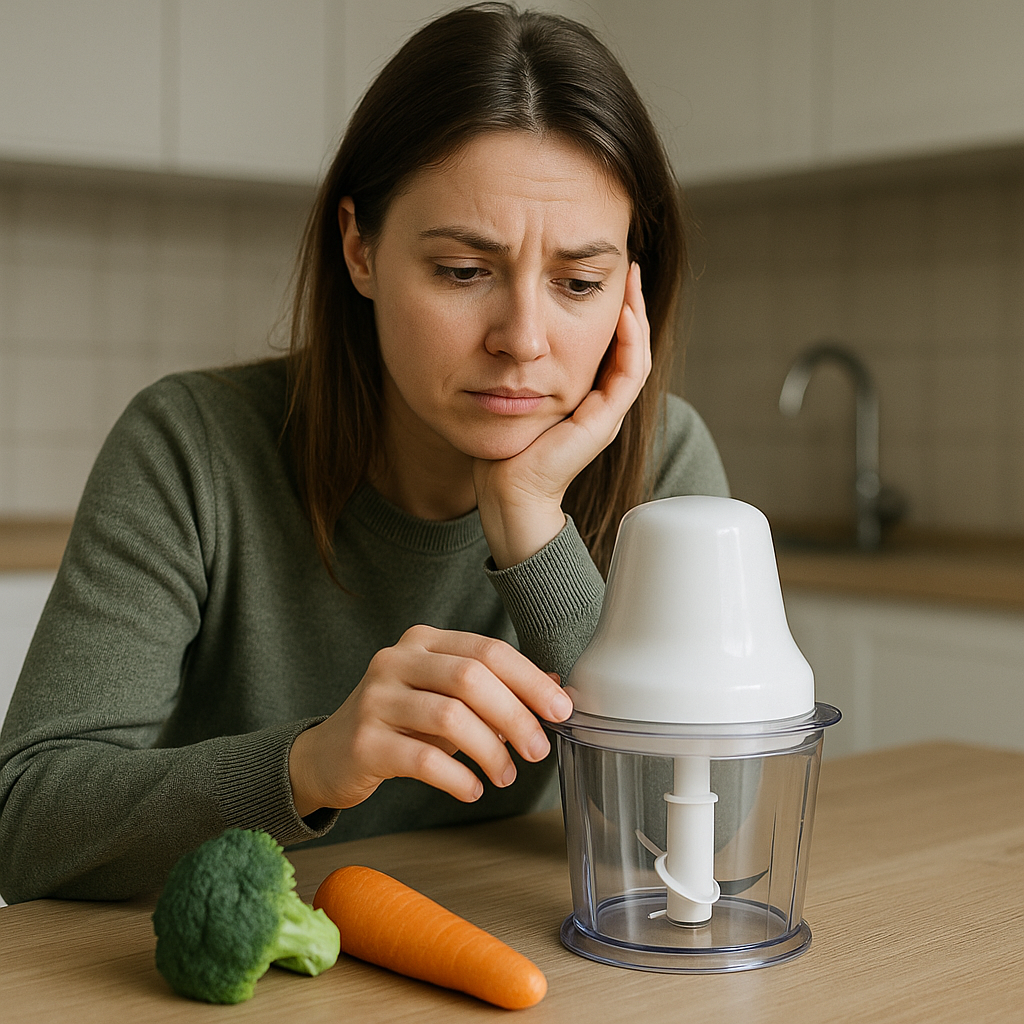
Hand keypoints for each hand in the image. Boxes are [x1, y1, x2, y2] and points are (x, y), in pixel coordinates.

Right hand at [288, 625, 572, 816]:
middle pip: (470, 678)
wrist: (328, 755)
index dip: (530, 679)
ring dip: (490, 751)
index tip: (561, 709)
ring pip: (449, 716)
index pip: (487, 650)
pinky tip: (472, 789)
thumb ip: (496, 690)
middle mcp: (396, 661)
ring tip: (506, 776)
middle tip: (538, 750)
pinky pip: (422, 759)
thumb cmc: (400, 724)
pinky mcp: (363, 743)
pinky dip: (457, 777)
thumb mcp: (446, 698)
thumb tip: (558, 688)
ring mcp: (375, 699)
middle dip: (514, 716)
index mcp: (423, 641)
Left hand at [474, 262, 651, 567]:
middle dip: (632, 306)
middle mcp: (602, 406)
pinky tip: (623, 316)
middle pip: (632, 347)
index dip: (616, 312)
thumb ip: (524, 369)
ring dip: (637, 318)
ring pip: (636, 357)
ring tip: (631, 283)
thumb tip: (506, 330)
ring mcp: (606, 415)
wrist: (508, 491)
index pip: (613, 348)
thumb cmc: (505, 449)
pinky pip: (627, 377)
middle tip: (630, 268)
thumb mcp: (514, 394)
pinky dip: (629, 344)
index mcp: (587, 399)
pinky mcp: (603, 423)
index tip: (610, 276)